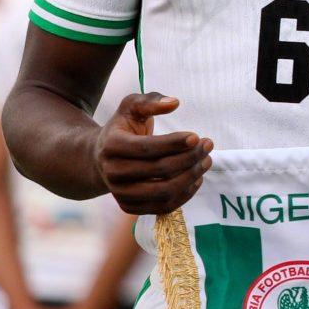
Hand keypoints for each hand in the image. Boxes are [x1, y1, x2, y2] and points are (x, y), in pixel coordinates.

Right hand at [95, 93, 210, 216]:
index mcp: (112, 146)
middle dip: (189, 158)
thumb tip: (174, 102)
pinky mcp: (129, 207)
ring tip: (206, 161)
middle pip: (159, 170)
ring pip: (163, 191)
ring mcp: (120, 193)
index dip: (174, 143)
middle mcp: (113, 172)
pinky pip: (163, 207)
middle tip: (208, 145)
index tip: (197, 136)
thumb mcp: (131, 107)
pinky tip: (196, 178)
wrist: (100, 158)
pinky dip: (185, 194)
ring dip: (191, 177)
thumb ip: (151, 101)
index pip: (147, 148)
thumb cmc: (123, 128)